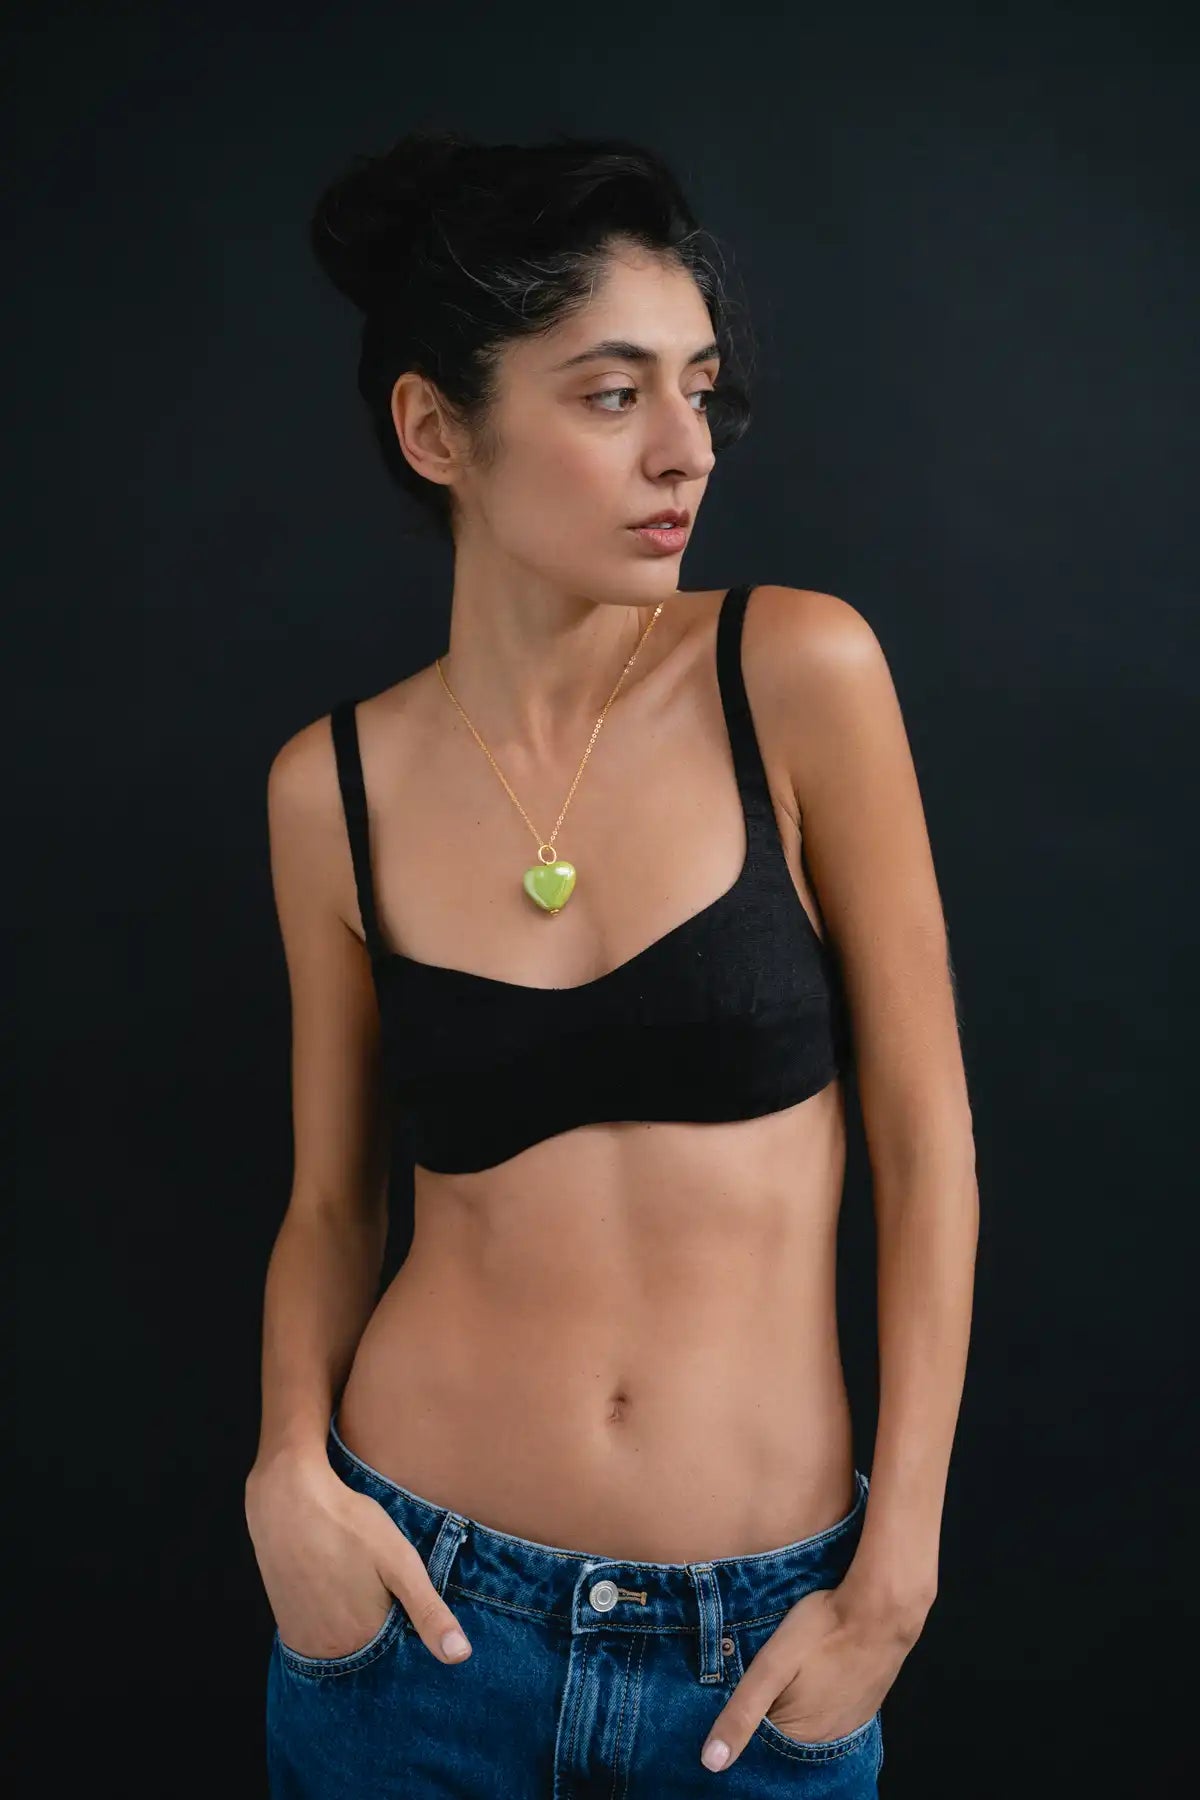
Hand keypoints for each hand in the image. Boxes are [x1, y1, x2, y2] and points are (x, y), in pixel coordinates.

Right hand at [244, 1452, 472, 1664]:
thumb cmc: (349, 1524)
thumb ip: (429, 1612)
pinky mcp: (285, 1624)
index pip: (398, 1646)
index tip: (395, 1586)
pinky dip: (330, 1615)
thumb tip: (460, 1656)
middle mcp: (328, 1652)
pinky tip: (333, 1582)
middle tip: (370, 1575)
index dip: (403, 1614)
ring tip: (351, 1576)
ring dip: (353, 1618)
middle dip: (380, 1620)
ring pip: (344, 1639)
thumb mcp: (400, 1562)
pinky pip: (318, 1632)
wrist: (288, 1498)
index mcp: (362, 1642)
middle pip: (369, 1646)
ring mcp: (302, 1640)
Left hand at [700, 1582, 918, 1772]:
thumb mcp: (771, 1665)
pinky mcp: (863, 1707)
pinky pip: (829, 1713)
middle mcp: (826, 1742)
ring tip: (785, 1677)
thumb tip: (711, 1762)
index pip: (759, 1745)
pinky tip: (811, 1678)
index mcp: (800, 1739)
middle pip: (783, 1735)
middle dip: (768, 1715)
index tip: (737, 1696)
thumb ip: (742, 1712)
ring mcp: (848, 1725)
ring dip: (791, 1707)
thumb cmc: (822, 1632)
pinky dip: (815, 1701)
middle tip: (765, 1679)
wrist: (880, 1610)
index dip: (743, 1721)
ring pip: (806, 1724)